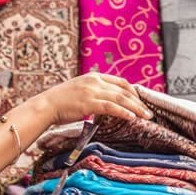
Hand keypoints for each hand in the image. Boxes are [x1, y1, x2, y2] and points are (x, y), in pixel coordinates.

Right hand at [35, 73, 152, 124]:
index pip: (120, 82)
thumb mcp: (81, 90)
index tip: (141, 101)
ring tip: (146, 116)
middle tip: (149, 112)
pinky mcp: (88, 103)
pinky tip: (132, 117)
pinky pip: (110, 107)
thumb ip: (96, 92)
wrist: (46, 105)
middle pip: (123, 91)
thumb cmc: (62, 102)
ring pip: (120, 99)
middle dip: (138, 102)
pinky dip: (123, 112)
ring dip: (136, 108)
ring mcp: (92, 91)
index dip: (133, 92)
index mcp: (94, 77)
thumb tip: (110, 102)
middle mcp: (95, 81)